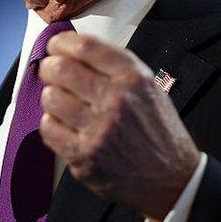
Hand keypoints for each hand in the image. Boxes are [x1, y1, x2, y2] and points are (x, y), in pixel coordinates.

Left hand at [38, 31, 199, 221]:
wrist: (171, 179)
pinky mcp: (84, 156)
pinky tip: (64, 125)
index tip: (55, 46)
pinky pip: (48, 128)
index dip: (62, 42)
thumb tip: (72, 51)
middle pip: (62, 69)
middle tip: (50, 72)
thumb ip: (114, 68)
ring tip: (60, 102)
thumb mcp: (148, 87)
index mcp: (133, 78)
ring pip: (50, 98)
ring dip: (50, 97)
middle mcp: (116, 100)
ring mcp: (98, 129)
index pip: (85, 47)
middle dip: (49, 67)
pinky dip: (51, 124)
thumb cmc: (157, 131)